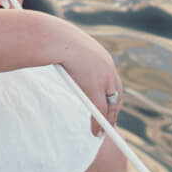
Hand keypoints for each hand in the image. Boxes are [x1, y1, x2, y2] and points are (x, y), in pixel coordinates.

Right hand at [45, 17, 118, 136]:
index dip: (112, 95)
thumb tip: (62, 61)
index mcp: (103, 57)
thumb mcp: (67, 49)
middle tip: (111, 123)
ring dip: (108, 120)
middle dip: (114, 110)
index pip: (112, 81)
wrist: (55, 39)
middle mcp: (108, 67)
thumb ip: (71, 58)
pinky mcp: (95, 88)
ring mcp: (104, 78)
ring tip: (105, 132)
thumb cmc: (55, 41)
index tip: (110, 105)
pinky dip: (99, 123)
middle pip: (116, 94)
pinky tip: (97, 132)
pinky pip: (100, 110)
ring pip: (110, 104)